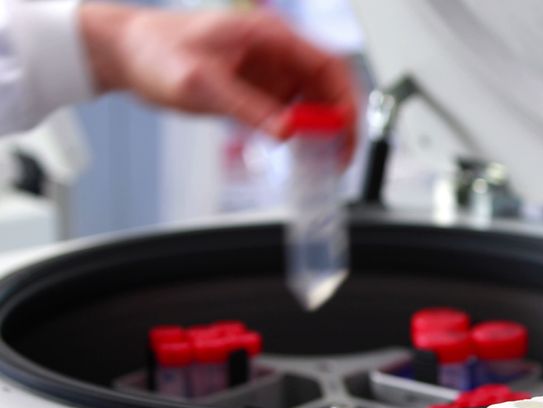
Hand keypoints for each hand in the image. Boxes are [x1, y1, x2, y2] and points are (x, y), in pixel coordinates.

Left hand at [79, 4, 357, 154]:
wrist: (124, 53)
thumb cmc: (154, 51)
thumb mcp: (202, 84)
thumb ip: (248, 109)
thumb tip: (287, 132)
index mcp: (269, 36)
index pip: (327, 66)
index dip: (344, 100)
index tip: (345, 131)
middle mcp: (275, 52)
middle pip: (327, 86)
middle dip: (339, 122)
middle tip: (340, 157)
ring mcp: (267, 71)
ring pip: (312, 102)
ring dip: (321, 131)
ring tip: (323, 162)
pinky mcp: (256, 89)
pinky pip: (289, 112)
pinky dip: (298, 134)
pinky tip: (298, 154)